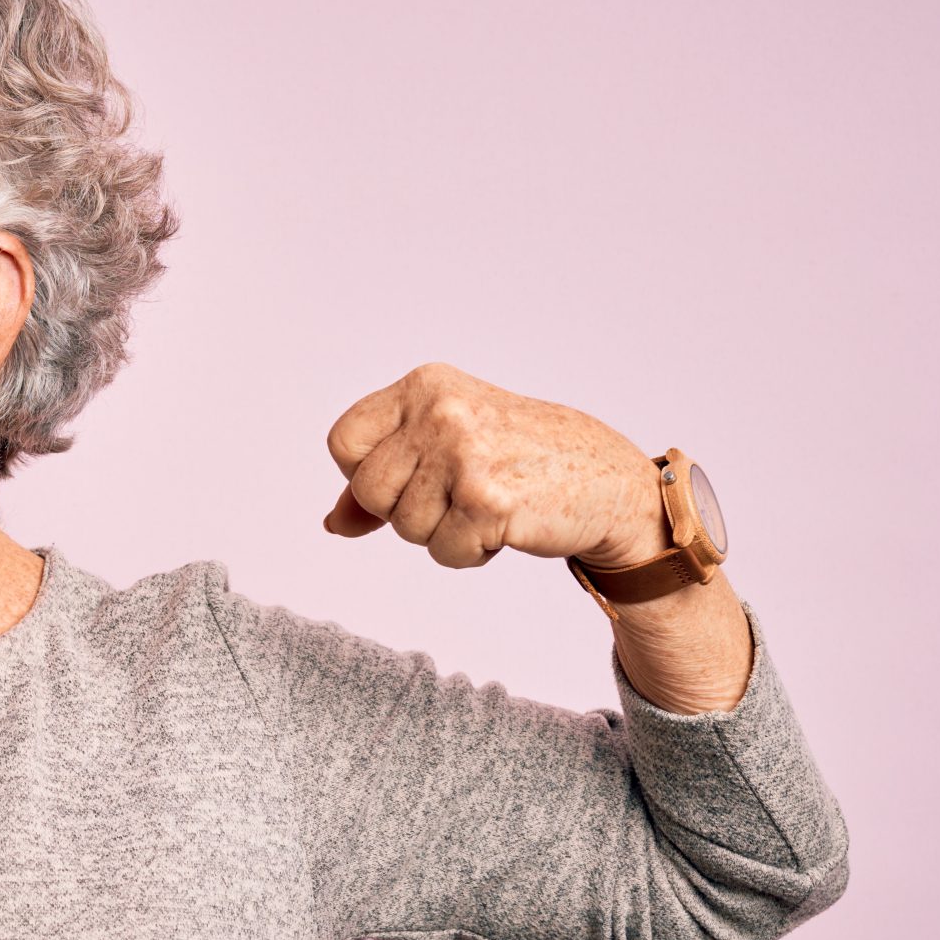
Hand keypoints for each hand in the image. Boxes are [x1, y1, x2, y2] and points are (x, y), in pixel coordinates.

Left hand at [321, 362, 668, 569]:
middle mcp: (441, 411)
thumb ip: (382, 478)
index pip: (344, 442)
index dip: (365, 474)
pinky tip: (505, 524)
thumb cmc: (520, 460)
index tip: (410, 476)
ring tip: (485, 504)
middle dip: (405, 510)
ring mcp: (465, 453)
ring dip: (442, 533)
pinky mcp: (488, 499)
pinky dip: (470, 553)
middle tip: (456, 494)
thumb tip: (333, 523)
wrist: (606, 480)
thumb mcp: (444, 446)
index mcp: (425, 386)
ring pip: (404, 527)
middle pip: (368, 491)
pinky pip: (443, 552)